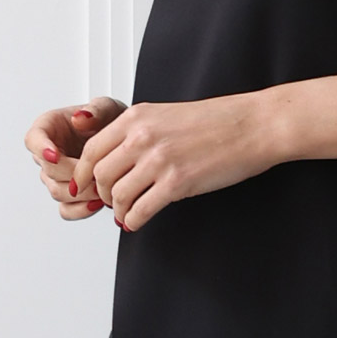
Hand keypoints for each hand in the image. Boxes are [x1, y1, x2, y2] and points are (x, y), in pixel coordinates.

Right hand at [24, 97, 127, 220]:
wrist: (123, 142)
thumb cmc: (109, 121)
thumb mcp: (107, 107)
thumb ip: (94, 110)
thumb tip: (80, 118)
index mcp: (49, 129)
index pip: (33, 140)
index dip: (41, 149)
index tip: (54, 154)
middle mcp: (49, 153)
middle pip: (49, 171)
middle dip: (72, 174)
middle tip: (94, 174)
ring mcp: (57, 176)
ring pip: (57, 192)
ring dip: (80, 193)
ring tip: (101, 187)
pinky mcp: (69, 194)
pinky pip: (66, 209)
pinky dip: (81, 209)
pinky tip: (97, 202)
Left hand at [72, 91, 277, 230]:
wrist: (253, 126)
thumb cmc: (218, 122)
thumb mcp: (167, 115)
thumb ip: (140, 132)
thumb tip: (118, 160)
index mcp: (137, 117)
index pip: (92, 150)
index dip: (83, 174)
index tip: (83, 186)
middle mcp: (142, 137)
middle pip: (100, 175)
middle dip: (102, 194)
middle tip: (110, 202)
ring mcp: (159, 160)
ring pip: (118, 195)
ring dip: (118, 210)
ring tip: (126, 214)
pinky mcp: (177, 182)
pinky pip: (141, 210)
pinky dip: (134, 220)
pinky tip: (136, 222)